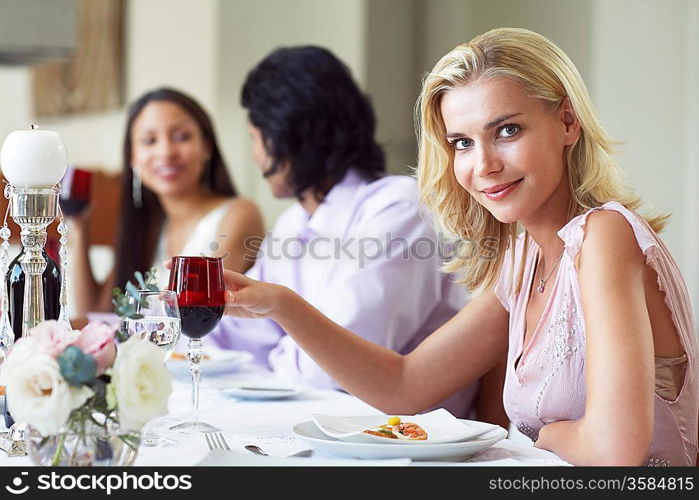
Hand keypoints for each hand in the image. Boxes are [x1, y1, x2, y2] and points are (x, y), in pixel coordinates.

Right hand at [163, 260, 282, 318]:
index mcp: (224, 276)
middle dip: (178, 285)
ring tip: (168, 304)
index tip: (169, 264)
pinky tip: (184, 316)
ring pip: (198, 297)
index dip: (184, 265)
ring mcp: (220, 296)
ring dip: (184, 300)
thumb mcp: (251, 295)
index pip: (201, 267)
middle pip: (195, 283)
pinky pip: (206, 309)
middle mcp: (219, 284)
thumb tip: (225, 297)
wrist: (273, 304)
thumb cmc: (264, 294)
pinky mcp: (223, 308)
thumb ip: (238, 297)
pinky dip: (196, 312)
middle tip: (163, 291)